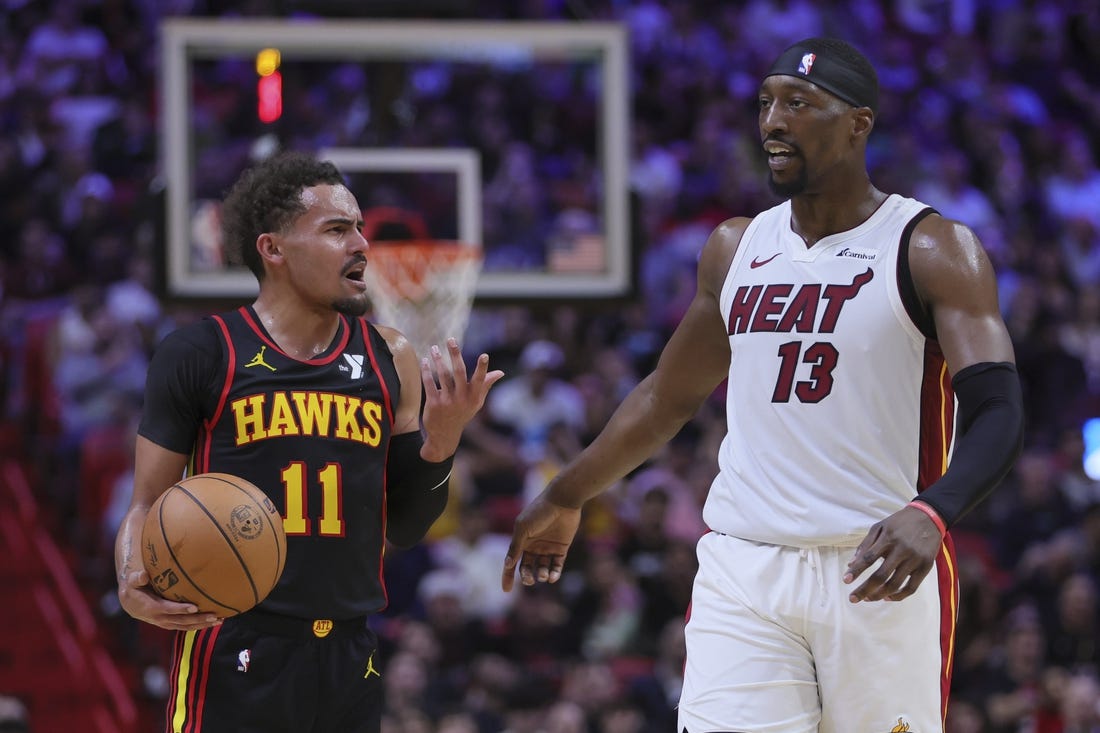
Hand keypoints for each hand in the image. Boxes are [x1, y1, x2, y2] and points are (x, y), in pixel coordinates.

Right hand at [117, 569, 221, 629]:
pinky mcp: (170, 624)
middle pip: (182, 621)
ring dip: (202, 624)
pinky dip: (198, 626)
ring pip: (186, 626)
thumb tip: (143, 575)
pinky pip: (185, 627)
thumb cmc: (134, 589)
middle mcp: (160, 618)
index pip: (169, 609)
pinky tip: (212, 622)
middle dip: (199, 619)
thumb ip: (137, 579)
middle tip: (215, 616)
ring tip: (219, 620)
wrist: (130, 604)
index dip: (181, 609)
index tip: (195, 607)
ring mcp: (165, 623)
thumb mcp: (132, 582)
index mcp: (152, 608)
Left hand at [420, 338, 504, 459]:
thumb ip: (485, 385)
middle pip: (459, 372)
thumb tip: (500, 373)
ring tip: (434, 348)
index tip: (484, 355)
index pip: (479, 380)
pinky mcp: (433, 404)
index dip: (482, 368)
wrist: (444, 435)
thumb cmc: (462, 414)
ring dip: (438, 360)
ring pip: (443, 376)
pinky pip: (430, 383)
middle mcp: (462, 399)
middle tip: (451, 340)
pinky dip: (426, 371)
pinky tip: (424, 361)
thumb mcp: (476, 402)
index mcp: (474, 397)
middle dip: (455, 355)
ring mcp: (447, 402)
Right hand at [501, 493, 581, 591]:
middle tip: (529, 580)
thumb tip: (507, 564)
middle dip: (527, 577)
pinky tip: (552, 576)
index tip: (506, 590)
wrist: (562, 500)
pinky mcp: (562, 548)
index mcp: (521, 540)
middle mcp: (534, 545)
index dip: (508, 576)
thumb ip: (516, 546)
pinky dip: (554, 573)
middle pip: (527, 567)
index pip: (512, 562)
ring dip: (541, 575)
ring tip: (543, 576)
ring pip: (542, 568)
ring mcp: (548, 547)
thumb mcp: (523, 528)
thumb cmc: (539, 511)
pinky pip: (557, 565)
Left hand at [843, 504, 943, 602]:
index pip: (869, 558)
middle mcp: (902, 550)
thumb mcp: (880, 527)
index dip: (856, 571)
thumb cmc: (900, 523)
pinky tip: (887, 597)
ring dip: (879, 595)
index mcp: (888, 538)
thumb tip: (851, 564)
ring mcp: (915, 560)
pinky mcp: (926, 567)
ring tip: (868, 598)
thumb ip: (865, 545)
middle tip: (853, 598)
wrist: (929, 517)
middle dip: (865, 589)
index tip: (845, 581)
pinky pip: (911, 588)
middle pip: (881, 575)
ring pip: (895, 584)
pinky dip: (898, 596)